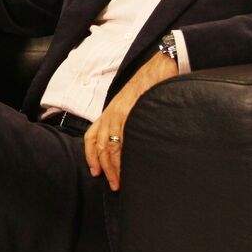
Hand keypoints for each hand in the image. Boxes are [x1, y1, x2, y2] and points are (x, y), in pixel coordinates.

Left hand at [84, 51, 177, 190]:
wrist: (161, 66)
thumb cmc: (150, 86)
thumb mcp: (132, 104)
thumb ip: (127, 121)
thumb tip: (130, 142)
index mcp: (110, 112)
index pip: (91, 137)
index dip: (90, 156)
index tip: (95, 171)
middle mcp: (111, 113)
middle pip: (99, 146)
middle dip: (104, 168)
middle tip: (113, 184)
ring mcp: (120, 112)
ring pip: (109, 146)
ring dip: (113, 167)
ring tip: (120, 182)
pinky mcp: (132, 112)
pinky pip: (124, 138)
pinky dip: (124, 155)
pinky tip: (130, 166)